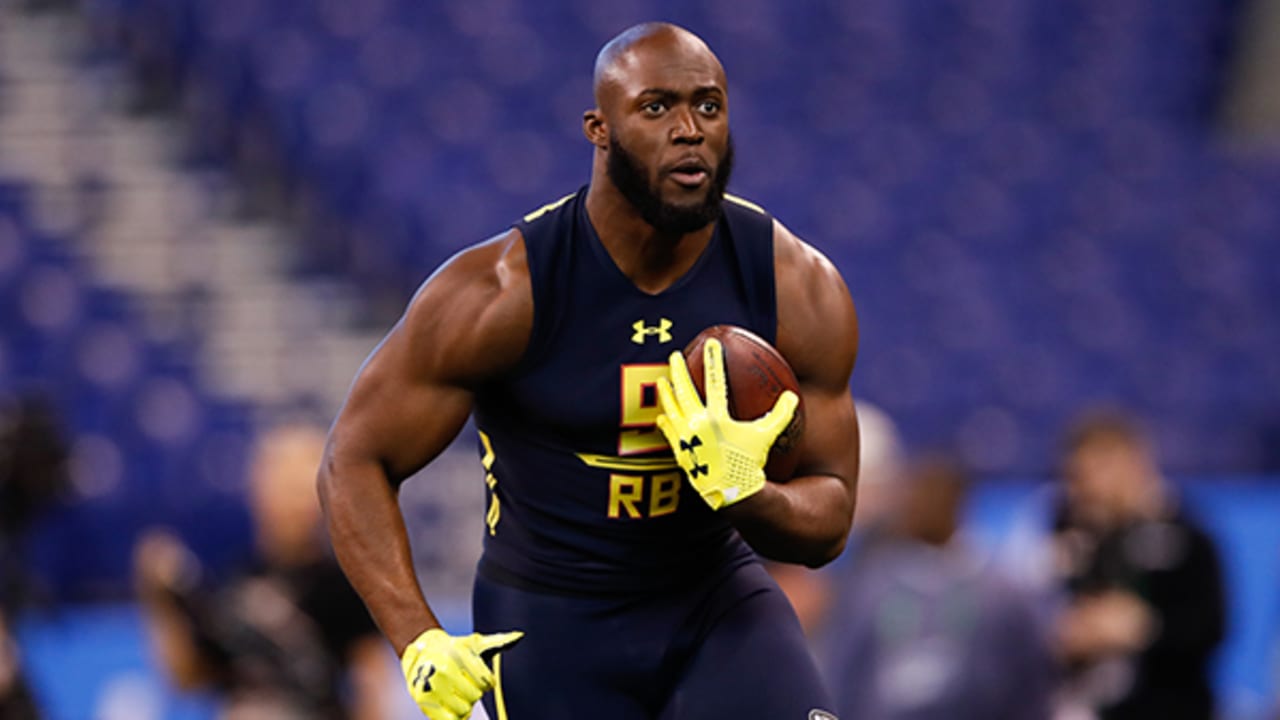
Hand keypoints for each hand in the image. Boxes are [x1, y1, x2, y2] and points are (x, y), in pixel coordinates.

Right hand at [400, 627, 522, 719]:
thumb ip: (498, 641)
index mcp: (459, 654)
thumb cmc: (453, 649)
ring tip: (456, 692)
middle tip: (465, 683)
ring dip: (464, 704)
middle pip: (475, 695)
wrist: (420, 651)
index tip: (483, 680)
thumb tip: (519, 636)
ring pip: (464, 709)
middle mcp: (445, 669)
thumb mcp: (474, 643)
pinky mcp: (424, 701)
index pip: (486, 681)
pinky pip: (448, 719)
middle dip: (474, 691)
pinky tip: (450, 705)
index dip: (488, 683)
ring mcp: (432, 686)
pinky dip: (453, 716)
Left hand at [656, 337, 798, 509]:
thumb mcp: (765, 437)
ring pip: (672, 408)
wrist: (730, 492)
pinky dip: (665, 422)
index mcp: (717, 418)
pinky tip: (662, 416)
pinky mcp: (680, 451)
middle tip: (674, 355)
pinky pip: (669, 432)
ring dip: (667, 393)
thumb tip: (792, 396)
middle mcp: (697, 424)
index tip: (711, 343)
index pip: (716, 382)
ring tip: (662, 381)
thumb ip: (779, 415)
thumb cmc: (748, 463)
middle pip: (684, 390)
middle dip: (678, 371)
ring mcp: (685, 438)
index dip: (714, 360)